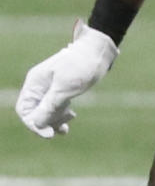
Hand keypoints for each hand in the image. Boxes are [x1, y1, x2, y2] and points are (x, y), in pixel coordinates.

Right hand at [16, 22, 118, 137]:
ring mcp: (50, 88)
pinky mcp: (61, 89)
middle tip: (63, 128)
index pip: (25, 110)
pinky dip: (62, 114)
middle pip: (35, 113)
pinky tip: (72, 116)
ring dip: (56, 120)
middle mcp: (39, 86)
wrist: (98, 50)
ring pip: (46, 112)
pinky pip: (56, 107)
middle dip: (47, 123)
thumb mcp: (65, 88)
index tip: (49, 134)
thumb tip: (37, 124)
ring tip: (71, 119)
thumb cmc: (81, 65)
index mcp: (35, 83)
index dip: (34, 124)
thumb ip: (49, 106)